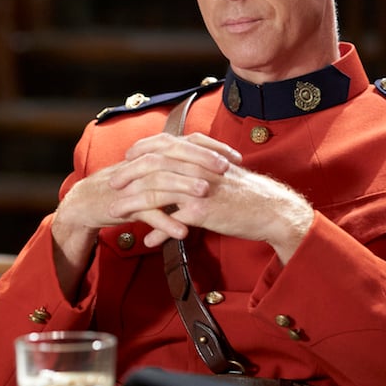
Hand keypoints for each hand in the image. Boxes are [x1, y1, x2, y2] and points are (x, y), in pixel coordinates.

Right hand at [49, 133, 239, 295]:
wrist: (88, 202)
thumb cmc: (126, 187)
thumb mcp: (153, 172)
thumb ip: (177, 166)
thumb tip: (212, 164)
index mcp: (152, 153)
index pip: (184, 141)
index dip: (210, 147)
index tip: (234, 158)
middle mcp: (142, 163)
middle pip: (173, 155)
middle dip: (200, 161)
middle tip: (224, 170)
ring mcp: (132, 183)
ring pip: (160, 180)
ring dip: (183, 187)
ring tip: (204, 193)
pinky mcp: (122, 204)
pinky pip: (145, 213)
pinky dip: (164, 222)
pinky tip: (182, 232)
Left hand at [109, 132, 312, 261]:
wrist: (272, 209)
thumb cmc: (246, 193)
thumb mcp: (219, 174)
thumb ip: (196, 172)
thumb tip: (179, 178)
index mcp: (201, 155)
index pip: (164, 144)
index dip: (141, 150)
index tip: (126, 158)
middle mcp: (197, 167)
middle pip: (153, 164)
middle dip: (129, 173)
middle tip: (113, 182)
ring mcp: (199, 188)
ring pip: (157, 192)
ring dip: (133, 203)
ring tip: (117, 212)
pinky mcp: (203, 211)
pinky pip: (173, 220)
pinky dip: (158, 231)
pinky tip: (148, 240)